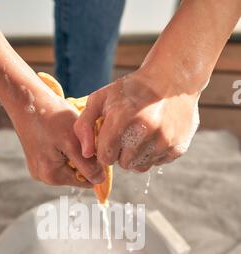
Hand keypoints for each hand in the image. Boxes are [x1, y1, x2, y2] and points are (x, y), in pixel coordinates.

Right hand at [3, 76, 104, 186]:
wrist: (26, 99)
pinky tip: (60, 135)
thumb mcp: (74, 142)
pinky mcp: (37, 159)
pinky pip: (59, 159)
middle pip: (76, 175)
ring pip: (69, 166)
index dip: (95, 165)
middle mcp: (43, 177)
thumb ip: (87, 165)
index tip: (92, 146)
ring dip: (74, 152)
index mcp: (52, 176)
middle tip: (78, 137)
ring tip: (67, 134)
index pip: (86, 181)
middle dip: (82, 157)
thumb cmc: (50, 116)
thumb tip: (100, 180)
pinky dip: (64, 149)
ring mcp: (39, 168)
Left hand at [74, 66, 200, 171]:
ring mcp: (163, 139)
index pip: (105, 157)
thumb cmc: (131, 90)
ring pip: (140, 167)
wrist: (173, 77)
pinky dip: (153, 154)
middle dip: (121, 153)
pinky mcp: (178, 146)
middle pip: (123, 164)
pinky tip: (155, 135)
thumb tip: (86, 154)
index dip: (104, 150)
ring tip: (140, 136)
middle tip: (126, 135)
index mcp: (122, 117)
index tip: (109, 140)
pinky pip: (157, 163)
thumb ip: (84, 125)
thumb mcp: (101, 98)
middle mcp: (144, 130)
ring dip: (136, 156)